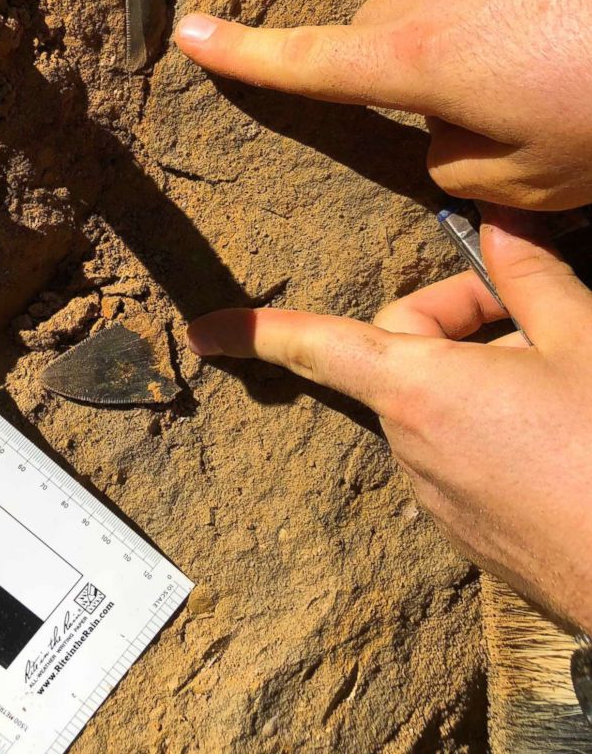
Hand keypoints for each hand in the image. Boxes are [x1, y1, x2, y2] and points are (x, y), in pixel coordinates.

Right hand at [175, 0, 591, 210]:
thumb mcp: (536, 181)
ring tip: (562, 70)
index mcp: (428, 56)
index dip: (246, 56)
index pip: (312, 60)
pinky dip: (534, 3)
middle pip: (387, 26)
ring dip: (481, 40)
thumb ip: (460, 163)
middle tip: (480, 115)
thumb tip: (448, 128)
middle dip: (405, 68)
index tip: (192, 39)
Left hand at [186, 210, 591, 633]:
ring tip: (561, 384)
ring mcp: (434, 495)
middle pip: (401, 357)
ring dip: (481, 378)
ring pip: (436, 407)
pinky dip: (490, 429)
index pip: (316, 344)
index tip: (200, 333)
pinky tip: (557, 436)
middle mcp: (409, 445)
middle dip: (458, 324)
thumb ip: (533, 277)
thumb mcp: (587, 342)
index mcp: (421, 390)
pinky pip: (457, 456)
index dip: (253, 329)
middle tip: (536, 319)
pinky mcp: (464, 530)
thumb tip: (502, 223)